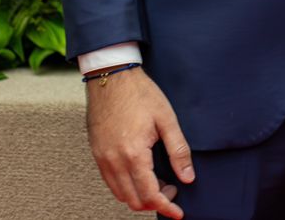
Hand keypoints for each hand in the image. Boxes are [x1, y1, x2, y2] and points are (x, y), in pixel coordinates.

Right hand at [85, 67, 194, 217]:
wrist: (111, 77)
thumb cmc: (139, 94)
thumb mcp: (167, 119)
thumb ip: (179, 151)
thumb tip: (188, 177)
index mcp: (134, 154)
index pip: (150, 194)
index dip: (166, 207)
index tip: (178, 213)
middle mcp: (114, 161)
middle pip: (133, 200)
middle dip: (154, 203)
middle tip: (171, 189)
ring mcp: (102, 159)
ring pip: (120, 194)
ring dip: (139, 196)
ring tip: (158, 181)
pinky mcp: (97, 154)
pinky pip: (110, 182)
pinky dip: (126, 187)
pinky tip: (140, 174)